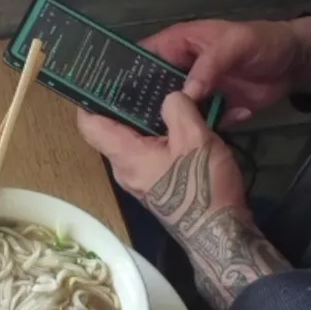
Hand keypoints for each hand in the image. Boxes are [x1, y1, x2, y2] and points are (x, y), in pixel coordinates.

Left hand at [78, 93, 290, 309]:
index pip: (88, 124)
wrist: (222, 235)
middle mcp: (126, 167)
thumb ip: (178, 108)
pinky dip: (172, 133)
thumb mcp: (194, 138)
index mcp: (124, 155)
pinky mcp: (162, 183)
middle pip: (116, 127)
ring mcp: (143, 177)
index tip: (99, 76)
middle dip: (131, 100)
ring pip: (141, 138)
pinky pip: (158, 150)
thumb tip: (170, 96)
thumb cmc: (202, 186)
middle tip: (147, 74)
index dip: (89, 97)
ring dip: (158, 116)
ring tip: (175, 90)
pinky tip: (195, 118)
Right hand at [141, 17, 310, 125]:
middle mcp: (180, 70)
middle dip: (144, 107)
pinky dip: (201, 131)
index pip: (142, 57)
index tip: (112, 97)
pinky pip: (196, 123)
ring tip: (162, 142)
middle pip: (151, 90)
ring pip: (171, 110)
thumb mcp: (237, 44)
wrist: (296, 65)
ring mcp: (195, 92)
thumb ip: (211, 64)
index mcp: (178, 44)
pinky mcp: (210, 110)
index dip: (126, 75)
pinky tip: (201, 140)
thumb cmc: (264, 42)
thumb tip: (186, 93)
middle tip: (131, 130)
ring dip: (171, 124)